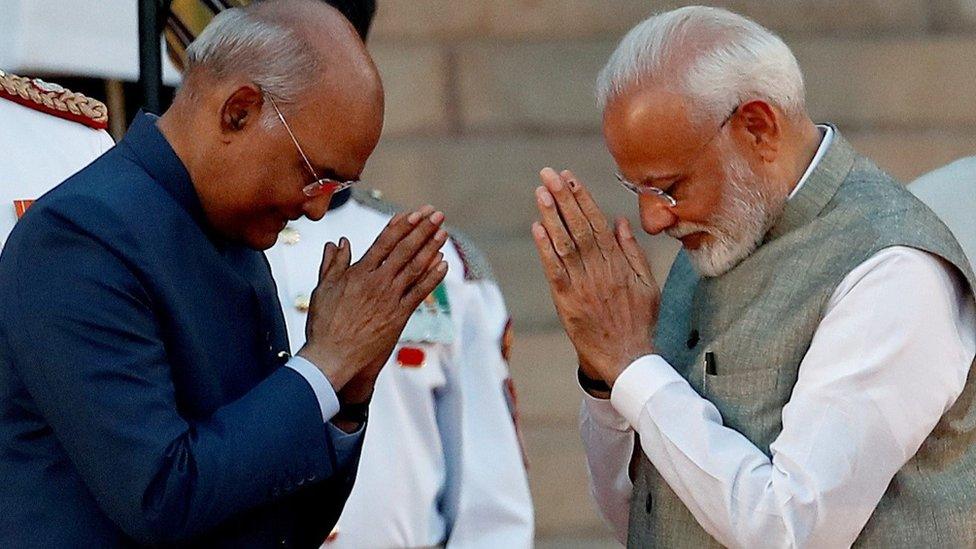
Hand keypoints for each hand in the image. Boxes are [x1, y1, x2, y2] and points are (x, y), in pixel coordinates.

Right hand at [297, 206, 448, 402]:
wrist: (332, 357)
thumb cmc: (324, 324)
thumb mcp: (323, 289)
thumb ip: (333, 264)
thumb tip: (339, 242)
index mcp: (358, 272)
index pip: (384, 241)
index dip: (402, 225)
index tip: (414, 212)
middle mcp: (377, 281)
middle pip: (405, 249)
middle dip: (422, 229)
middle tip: (437, 214)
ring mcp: (390, 298)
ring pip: (415, 267)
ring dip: (431, 248)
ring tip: (443, 232)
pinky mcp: (399, 316)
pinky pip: (420, 293)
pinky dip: (433, 277)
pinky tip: (443, 264)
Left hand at [531, 168, 659, 386]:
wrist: (629, 359)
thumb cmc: (639, 322)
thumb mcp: (646, 283)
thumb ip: (632, 251)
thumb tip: (620, 221)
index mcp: (619, 263)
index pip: (598, 223)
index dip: (582, 198)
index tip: (570, 177)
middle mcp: (601, 270)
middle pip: (580, 226)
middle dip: (563, 197)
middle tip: (548, 173)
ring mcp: (584, 285)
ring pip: (566, 244)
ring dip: (552, 216)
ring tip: (540, 191)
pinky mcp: (568, 303)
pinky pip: (555, 271)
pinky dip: (545, 249)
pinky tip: (536, 228)